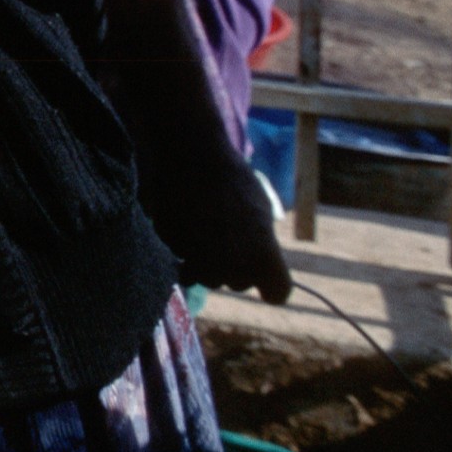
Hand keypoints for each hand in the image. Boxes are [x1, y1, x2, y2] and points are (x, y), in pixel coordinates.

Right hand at [160, 139, 293, 305]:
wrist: (190, 158)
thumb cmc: (235, 179)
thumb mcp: (261, 212)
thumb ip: (260, 243)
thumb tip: (252, 255)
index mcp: (263, 259)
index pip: (277, 293)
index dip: (271, 285)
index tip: (265, 274)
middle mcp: (234, 269)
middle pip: (239, 283)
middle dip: (236, 267)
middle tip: (230, 236)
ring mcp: (200, 262)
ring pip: (207, 277)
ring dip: (208, 262)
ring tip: (205, 230)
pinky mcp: (174, 251)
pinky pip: (183, 259)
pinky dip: (185, 247)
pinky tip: (186, 221)